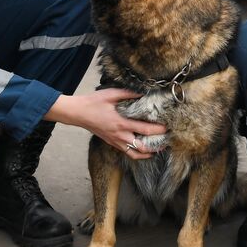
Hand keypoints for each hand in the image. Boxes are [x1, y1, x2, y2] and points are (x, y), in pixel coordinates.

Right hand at [43, 89, 166, 159]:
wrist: (78, 113)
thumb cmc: (94, 102)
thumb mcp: (111, 94)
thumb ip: (128, 93)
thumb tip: (144, 92)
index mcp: (121, 123)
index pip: (144, 129)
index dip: (158, 129)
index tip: (168, 127)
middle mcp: (120, 135)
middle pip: (143, 145)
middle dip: (157, 143)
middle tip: (168, 139)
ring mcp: (116, 141)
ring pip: (135, 153)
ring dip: (149, 152)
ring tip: (160, 148)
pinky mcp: (112, 143)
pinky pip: (128, 153)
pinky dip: (138, 154)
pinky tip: (146, 151)